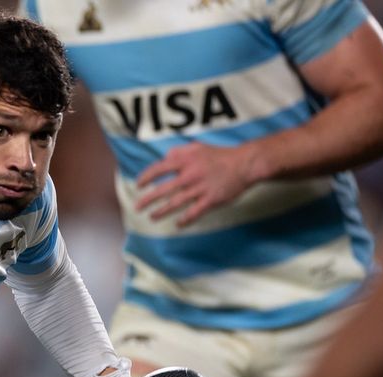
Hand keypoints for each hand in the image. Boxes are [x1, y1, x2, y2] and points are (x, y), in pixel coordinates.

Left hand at [134, 142, 260, 226]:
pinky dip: (185, 220)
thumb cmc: (220, 155)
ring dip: (161, 211)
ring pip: (175, 203)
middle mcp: (190, 175)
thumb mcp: (197, 147)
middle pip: (163, 189)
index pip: (159, 169)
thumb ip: (179, 152)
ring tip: (152, 217)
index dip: (146, 177)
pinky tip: (178, 224)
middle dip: (147, 200)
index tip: (139, 185)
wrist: (245, 164)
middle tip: (137, 207)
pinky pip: (194, 212)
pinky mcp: (211, 200)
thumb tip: (165, 157)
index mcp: (185, 161)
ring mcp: (200, 188)